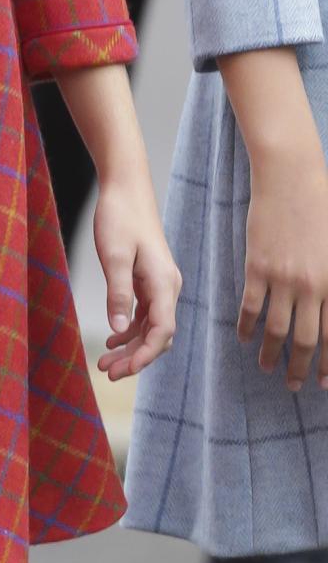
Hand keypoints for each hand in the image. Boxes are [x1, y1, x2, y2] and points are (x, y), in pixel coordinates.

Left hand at [93, 176, 181, 380]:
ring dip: (131, 346)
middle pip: (158, 334)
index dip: (144, 356)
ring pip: (151, 326)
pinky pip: (145, 313)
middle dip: (135, 357)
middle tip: (108, 372)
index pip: (162, 331)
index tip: (122, 371)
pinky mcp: (150, 277)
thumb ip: (118, 293)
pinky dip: (130, 328)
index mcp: (164, 282)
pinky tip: (113, 337)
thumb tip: (118, 330)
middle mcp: (168, 285)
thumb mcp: (114, 255)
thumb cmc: (119, 216)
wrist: (125, 186)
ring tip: (105, 361)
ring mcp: (160, 282)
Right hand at [238, 141, 327, 390]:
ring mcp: (282, 278)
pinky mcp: (257, 266)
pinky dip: (246, 325)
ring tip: (267, 367)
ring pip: (277, 329)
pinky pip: (250, 305)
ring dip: (271, 354)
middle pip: (306, 341)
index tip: (324, 383)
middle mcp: (311, 286)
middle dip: (301, 369)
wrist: (290, 177)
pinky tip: (244, 336)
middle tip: (295, 385)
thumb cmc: (322, 206)